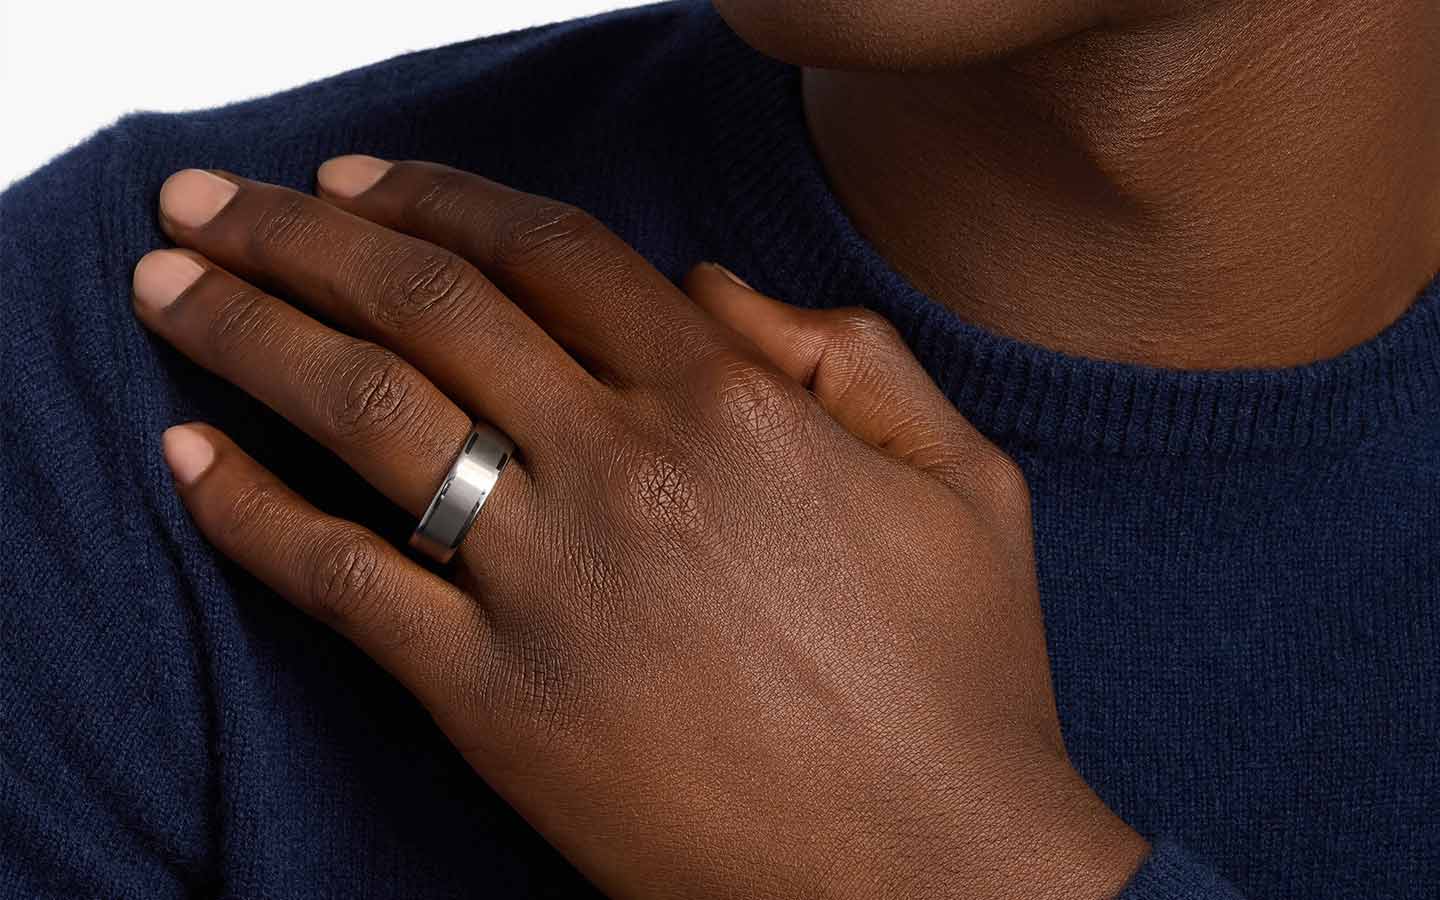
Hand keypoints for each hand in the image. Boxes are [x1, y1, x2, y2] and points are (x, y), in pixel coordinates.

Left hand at [133, 157, 1147, 898]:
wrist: (937, 876)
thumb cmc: (965, 683)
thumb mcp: (966, 483)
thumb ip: (852, 356)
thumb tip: (711, 286)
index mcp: (736, 404)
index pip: (552, 250)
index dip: (442, 197)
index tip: (362, 183)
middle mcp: (629, 467)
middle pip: (429, 303)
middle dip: (303, 234)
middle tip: (215, 205)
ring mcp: (553, 583)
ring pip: (366, 415)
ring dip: (249, 332)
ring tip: (169, 288)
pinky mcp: (497, 703)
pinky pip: (343, 584)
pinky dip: (250, 511)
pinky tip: (189, 455)